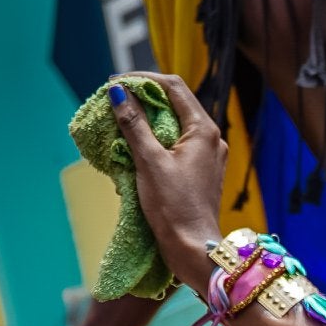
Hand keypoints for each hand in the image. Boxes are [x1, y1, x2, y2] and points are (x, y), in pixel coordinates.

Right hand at [108, 73, 229, 295]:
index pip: (174, 87)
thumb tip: (119, 93)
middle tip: (113, 100)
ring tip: (119, 119)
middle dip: (143, 98)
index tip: (115, 83)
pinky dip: (155, 138)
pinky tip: (134, 144)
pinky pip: (177, 143)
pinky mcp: (200, 170)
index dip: (143, 80)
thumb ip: (134, 124)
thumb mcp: (149, 161)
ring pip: (175, 124)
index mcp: (204, 130)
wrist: (193, 246)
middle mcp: (211, 139)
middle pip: (176, 103)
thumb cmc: (173, 206)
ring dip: (147, 118)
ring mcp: (208, 155)